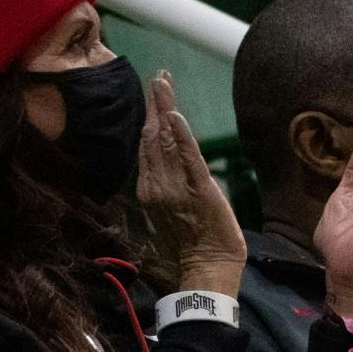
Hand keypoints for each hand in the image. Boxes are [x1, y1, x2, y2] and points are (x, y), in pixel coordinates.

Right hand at [136, 70, 245, 297]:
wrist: (205, 273)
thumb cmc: (188, 253)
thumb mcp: (168, 218)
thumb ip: (160, 194)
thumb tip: (155, 177)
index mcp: (150, 191)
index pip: (147, 148)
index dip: (148, 120)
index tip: (151, 96)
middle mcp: (158, 185)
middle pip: (153, 138)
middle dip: (155, 106)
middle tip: (157, 77)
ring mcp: (176, 187)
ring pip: (166, 141)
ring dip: (165, 109)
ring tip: (162, 83)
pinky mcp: (199, 190)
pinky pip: (189, 158)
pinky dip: (182, 136)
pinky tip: (175, 114)